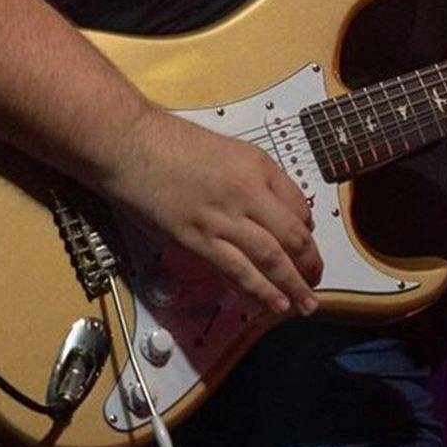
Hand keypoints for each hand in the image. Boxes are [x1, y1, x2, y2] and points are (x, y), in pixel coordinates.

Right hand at [103, 108, 322, 316]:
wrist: (131, 145)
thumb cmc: (172, 143)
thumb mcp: (228, 150)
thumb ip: (253, 179)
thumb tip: (272, 210)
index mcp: (259, 167)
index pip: (300, 206)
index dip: (308, 232)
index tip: (306, 246)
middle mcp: (248, 192)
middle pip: (293, 236)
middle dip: (309, 264)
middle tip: (315, 281)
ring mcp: (223, 218)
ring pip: (270, 258)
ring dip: (292, 285)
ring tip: (304, 303)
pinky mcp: (197, 240)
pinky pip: (237, 270)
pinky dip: (259, 290)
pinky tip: (274, 303)